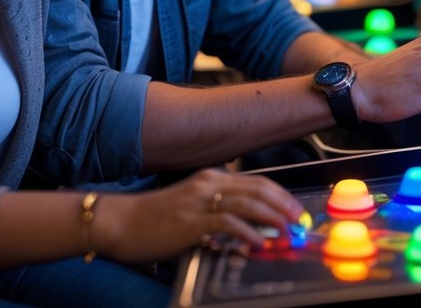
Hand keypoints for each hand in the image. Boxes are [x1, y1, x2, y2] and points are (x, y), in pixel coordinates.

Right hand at [91, 167, 302, 263]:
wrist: (120, 222)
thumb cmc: (153, 217)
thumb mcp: (190, 205)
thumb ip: (216, 209)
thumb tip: (247, 226)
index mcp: (209, 178)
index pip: (256, 181)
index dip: (280, 196)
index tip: (296, 211)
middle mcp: (207, 183)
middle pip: (257, 189)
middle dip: (284, 205)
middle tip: (300, 221)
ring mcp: (199, 200)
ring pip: (247, 202)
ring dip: (273, 217)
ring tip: (288, 231)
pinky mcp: (190, 220)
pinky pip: (227, 223)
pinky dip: (247, 232)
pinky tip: (258, 243)